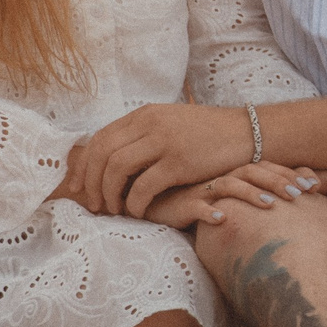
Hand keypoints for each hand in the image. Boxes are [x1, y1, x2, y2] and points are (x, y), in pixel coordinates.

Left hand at [66, 103, 262, 217]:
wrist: (247, 132)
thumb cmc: (208, 134)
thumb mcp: (170, 123)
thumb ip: (143, 135)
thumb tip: (110, 158)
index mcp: (144, 114)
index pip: (100, 139)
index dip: (84, 166)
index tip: (79, 187)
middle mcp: (150, 124)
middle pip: (102, 154)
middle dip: (90, 183)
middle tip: (92, 204)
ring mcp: (165, 142)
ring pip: (116, 169)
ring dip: (109, 194)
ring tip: (114, 210)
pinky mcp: (180, 163)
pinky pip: (143, 187)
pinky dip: (134, 203)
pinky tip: (138, 212)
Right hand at [134, 162, 322, 230]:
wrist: (152, 200)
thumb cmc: (196, 200)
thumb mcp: (229, 196)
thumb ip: (256, 194)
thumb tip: (296, 198)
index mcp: (232, 171)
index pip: (267, 167)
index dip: (291, 174)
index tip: (317, 185)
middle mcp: (219, 176)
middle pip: (254, 172)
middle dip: (280, 182)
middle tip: (303, 193)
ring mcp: (200, 188)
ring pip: (229, 186)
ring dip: (251, 195)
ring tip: (271, 206)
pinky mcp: (180, 204)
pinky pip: (195, 206)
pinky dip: (208, 212)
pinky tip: (222, 219)